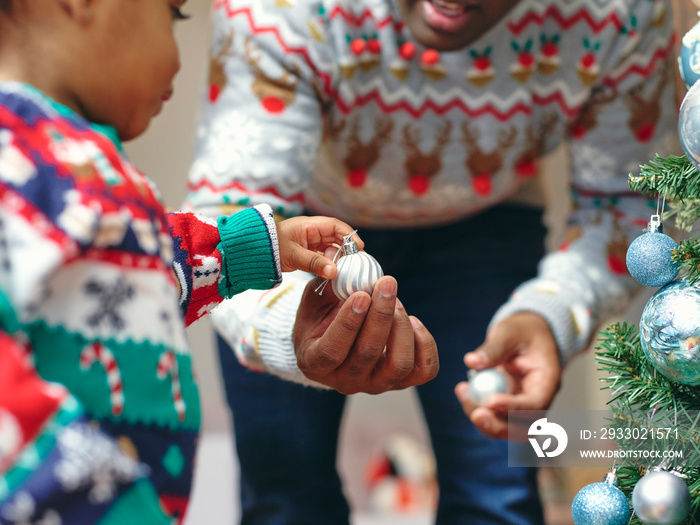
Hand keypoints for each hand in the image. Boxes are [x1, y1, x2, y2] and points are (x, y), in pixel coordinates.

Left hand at [276, 216, 362, 277]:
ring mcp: (308, 242)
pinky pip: (323, 256)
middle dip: (347, 248)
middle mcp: (311, 232)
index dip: (349, 235)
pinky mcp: (305, 253)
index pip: (335, 225)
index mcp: (308, 225)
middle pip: (335, 237)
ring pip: (330, 247)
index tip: (359, 247)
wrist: (252, 253)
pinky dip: (329, 263)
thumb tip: (334, 272)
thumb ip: (314, 263)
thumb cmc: (270, 248)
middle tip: (356, 261)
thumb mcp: (293, 255)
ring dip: (338, 257)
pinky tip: (334, 272)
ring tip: (347, 268)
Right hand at [293, 275, 438, 394]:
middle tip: (386, 283)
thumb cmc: (322, 318)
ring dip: (400, 327)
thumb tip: (337, 254)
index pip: (331, 351)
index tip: (361, 294)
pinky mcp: (402, 381)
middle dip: (381, 315)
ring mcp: (375, 384)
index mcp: (315, 362)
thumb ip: (327, 282)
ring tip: (396, 301)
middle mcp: (345, 381)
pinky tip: (413, 320)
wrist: (337, 342)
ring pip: (397, 364)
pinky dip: (425, 344)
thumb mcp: (316, 300)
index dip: (347, 323)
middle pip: (367, 354)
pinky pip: (423, 370)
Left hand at [454, 312, 561, 439]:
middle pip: (523, 427)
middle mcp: (538, 399)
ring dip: (481, 418)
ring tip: (462, 392)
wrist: (526, 334)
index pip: (535, 404)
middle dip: (497, 426)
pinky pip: (492, 416)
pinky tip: (462, 389)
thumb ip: (493, 348)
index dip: (513, 407)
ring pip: (505, 427)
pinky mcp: (508, 406)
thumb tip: (471, 361)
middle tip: (475, 414)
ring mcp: (523, 406)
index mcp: (547, 381)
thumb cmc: (522, 330)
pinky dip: (475, 407)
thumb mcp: (509, 331)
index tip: (490, 401)